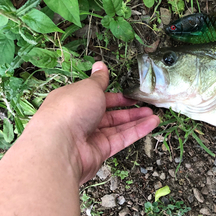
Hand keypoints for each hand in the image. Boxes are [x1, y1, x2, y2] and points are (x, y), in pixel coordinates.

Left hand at [28, 61, 158, 183]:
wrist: (61, 146)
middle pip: (109, 113)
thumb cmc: (71, 110)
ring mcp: (91, 136)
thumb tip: (100, 64)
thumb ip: (99, 79)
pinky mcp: (100, 151)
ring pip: (118, 126)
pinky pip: (122, 139)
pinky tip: (152, 124)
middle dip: (129, 108)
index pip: (97, 97)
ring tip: (154, 114)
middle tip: (146, 104)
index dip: (114, 95)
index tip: (130, 93)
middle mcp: (81, 118)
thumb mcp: (88, 87)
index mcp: (74, 100)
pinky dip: (137, 131)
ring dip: (136, 120)